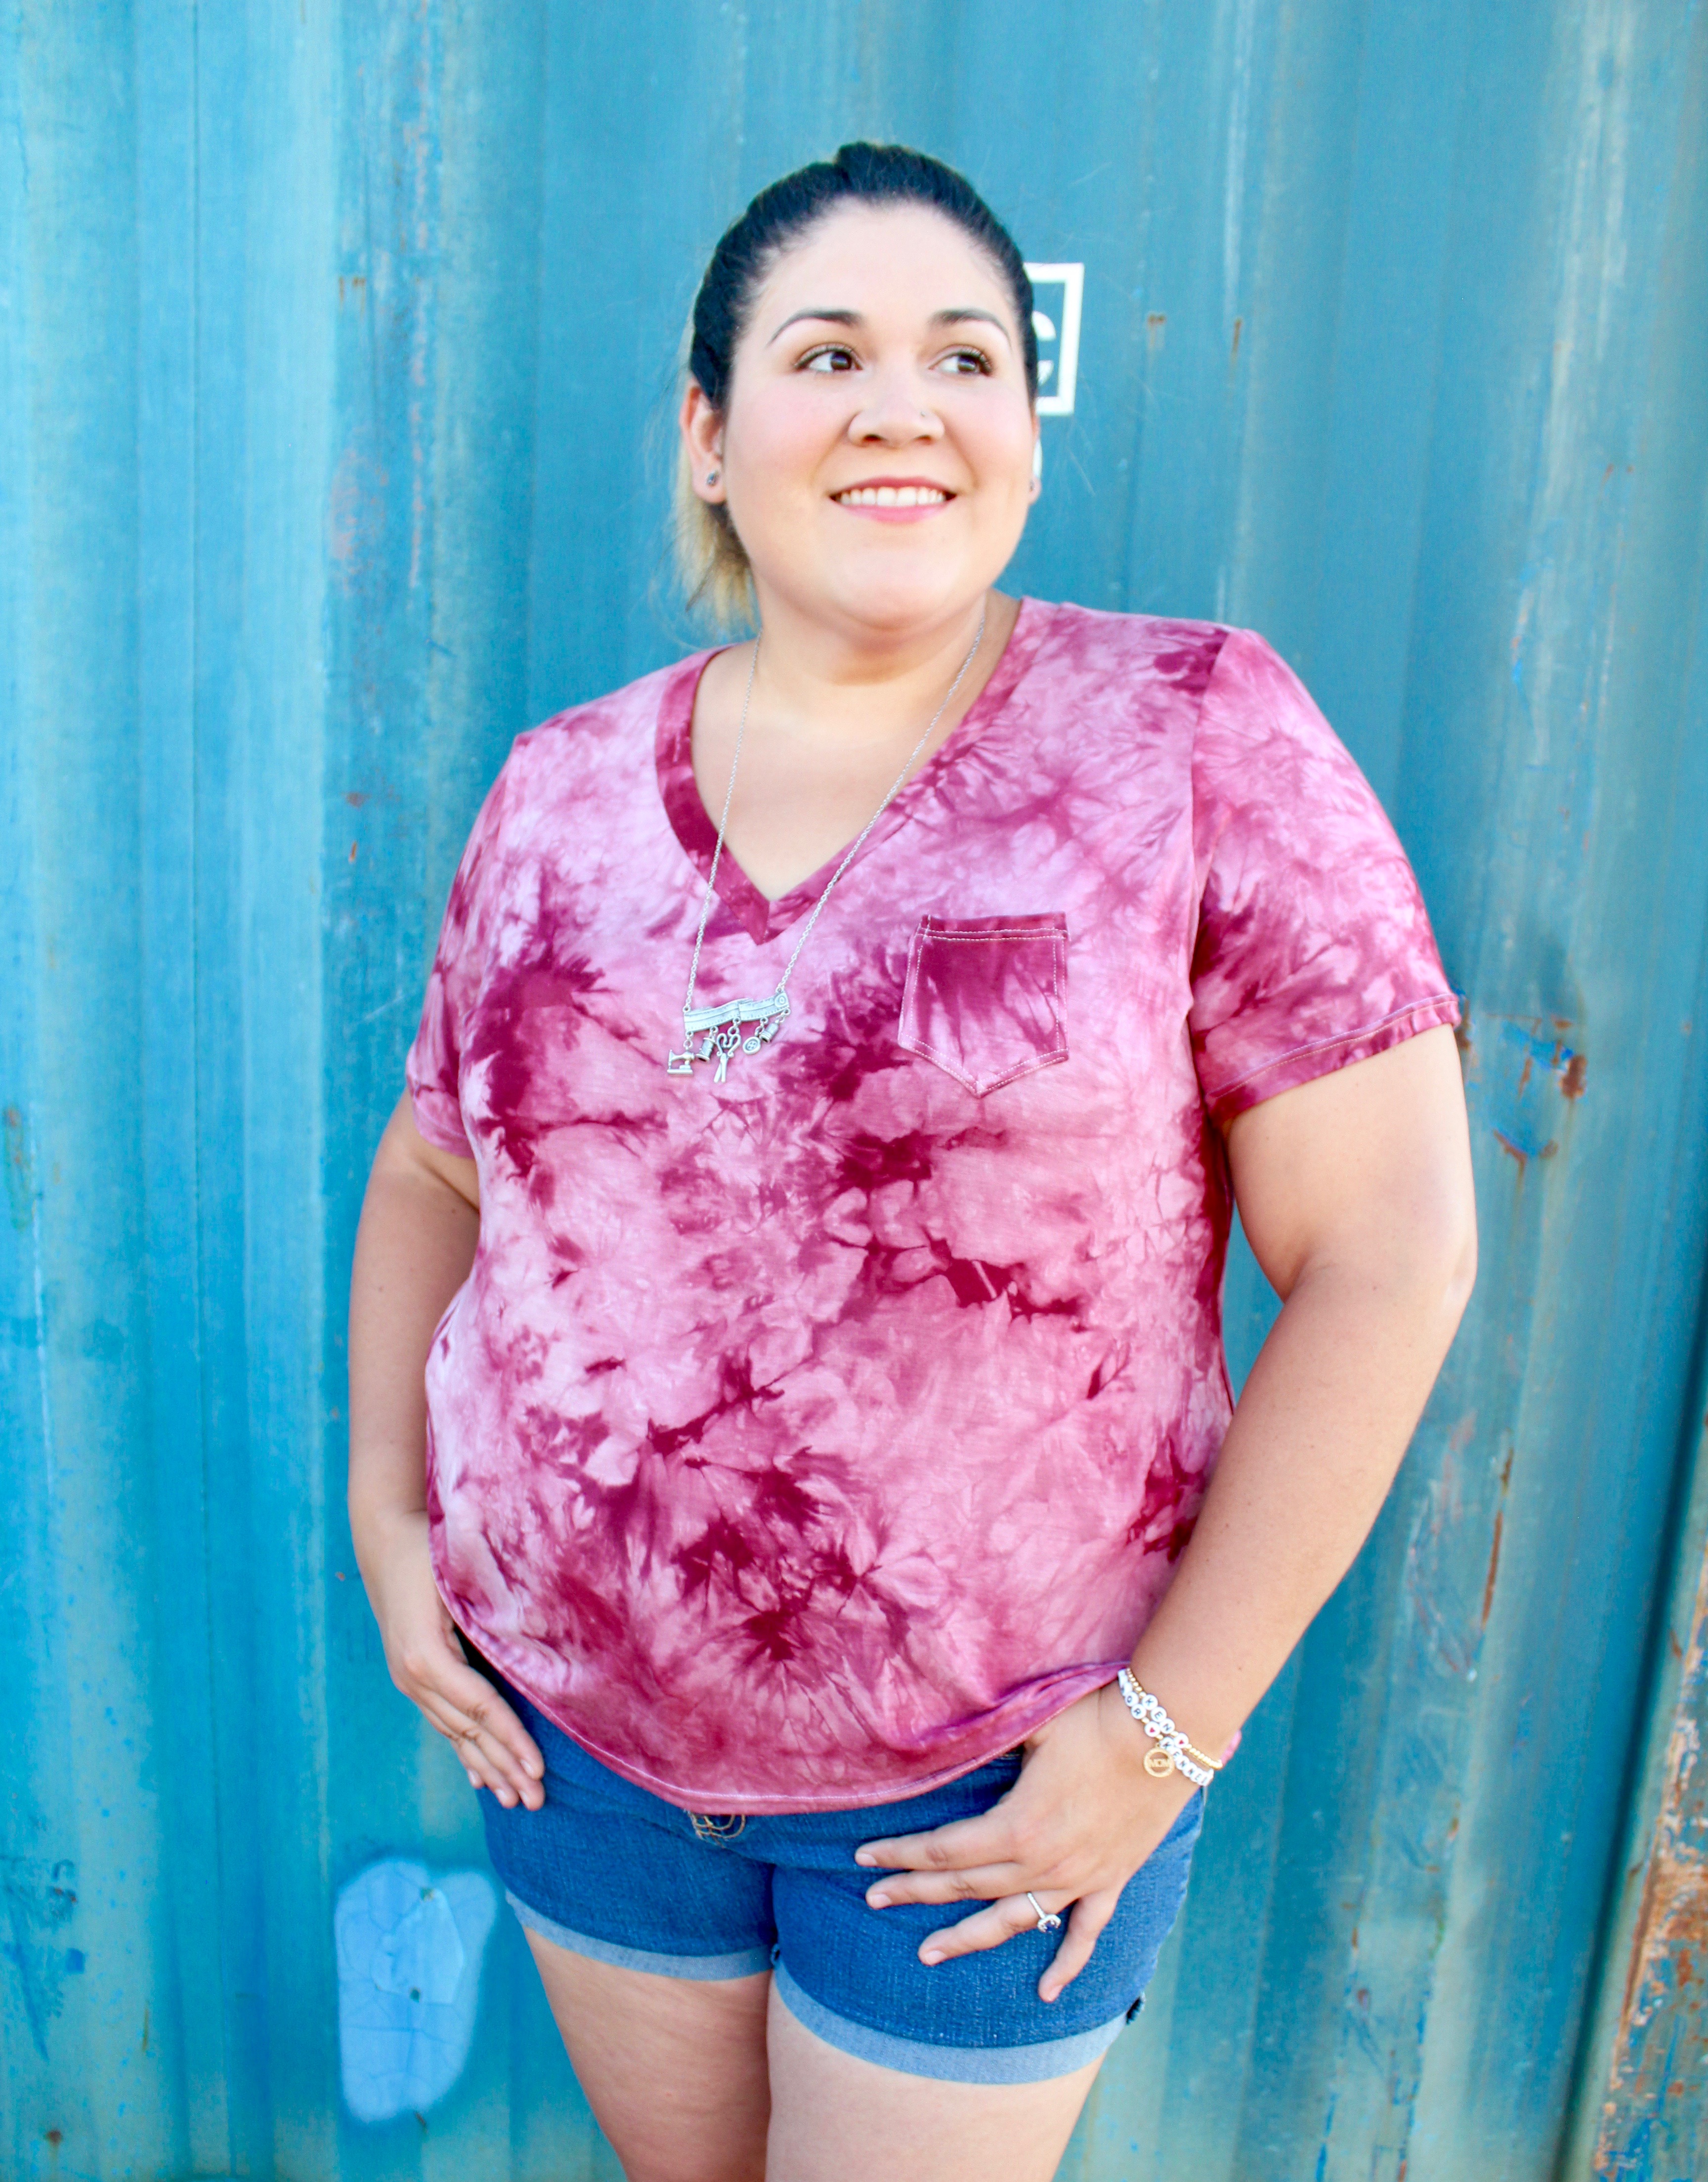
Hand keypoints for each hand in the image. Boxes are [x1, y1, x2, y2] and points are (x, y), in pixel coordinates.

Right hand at [357, 1508, 544, 1809]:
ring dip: (485, 1767)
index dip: (512, 1740)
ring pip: (454, 1733)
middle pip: (467, 1731)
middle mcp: (413, 1676)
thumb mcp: (460, 1578)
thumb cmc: (429, 1548)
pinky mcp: (410, 1675)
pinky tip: (477, 1777)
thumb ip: (491, 1615)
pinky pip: (441, 1721)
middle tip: (536, 1803)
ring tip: (513, 1800)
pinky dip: (463, 1750)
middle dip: (504, 1768)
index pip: (480, 1708)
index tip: (539, 1770)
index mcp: (426, 1656)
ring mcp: (408, 1680)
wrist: (384, 1537)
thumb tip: (536, 1651)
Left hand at [853, 1681, 1193, 2000]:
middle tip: (874, 1900)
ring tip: (927, 1954)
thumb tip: (941, 1738)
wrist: (1166, 1734)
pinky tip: (1046, 1994)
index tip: (864, 1858)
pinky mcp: (1108, 1881)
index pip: (942, 1850)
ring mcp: (1076, 1880)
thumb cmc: (1093, 1719)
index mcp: (1015, 1827)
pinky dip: (1065, 1965)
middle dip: (914, 1893)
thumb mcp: (1029, 1726)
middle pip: (964, 1886)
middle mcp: (1041, 1864)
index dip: (900, 1854)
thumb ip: (985, 1741)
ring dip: (967, 1938)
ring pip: (1011, 1921)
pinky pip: (1084, 1934)